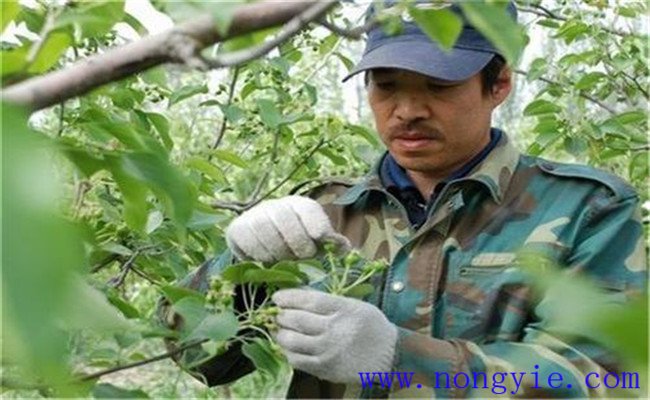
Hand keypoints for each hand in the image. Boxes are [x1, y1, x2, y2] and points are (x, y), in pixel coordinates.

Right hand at [225, 196, 349, 262]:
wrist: (263, 237)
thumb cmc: (297, 240)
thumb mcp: (316, 239)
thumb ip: (331, 243)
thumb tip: (345, 248)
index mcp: (299, 205)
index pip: (307, 210)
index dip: (315, 223)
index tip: (320, 236)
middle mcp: (275, 205)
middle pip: (284, 219)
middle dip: (296, 242)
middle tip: (303, 255)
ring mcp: (254, 216)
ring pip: (265, 231)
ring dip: (277, 251)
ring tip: (284, 259)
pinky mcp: (237, 229)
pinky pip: (247, 242)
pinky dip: (259, 254)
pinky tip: (267, 258)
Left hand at [271, 289, 396, 382]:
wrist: (389, 355)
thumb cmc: (371, 326)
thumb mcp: (354, 305)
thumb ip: (329, 301)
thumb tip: (299, 294)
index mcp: (343, 310)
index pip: (309, 300)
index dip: (289, 297)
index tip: (277, 297)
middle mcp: (335, 330)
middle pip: (297, 320)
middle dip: (281, 315)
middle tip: (277, 314)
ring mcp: (329, 351)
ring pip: (292, 341)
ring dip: (281, 334)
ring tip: (280, 330)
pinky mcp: (325, 369)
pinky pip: (297, 360)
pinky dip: (288, 352)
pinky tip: (289, 347)